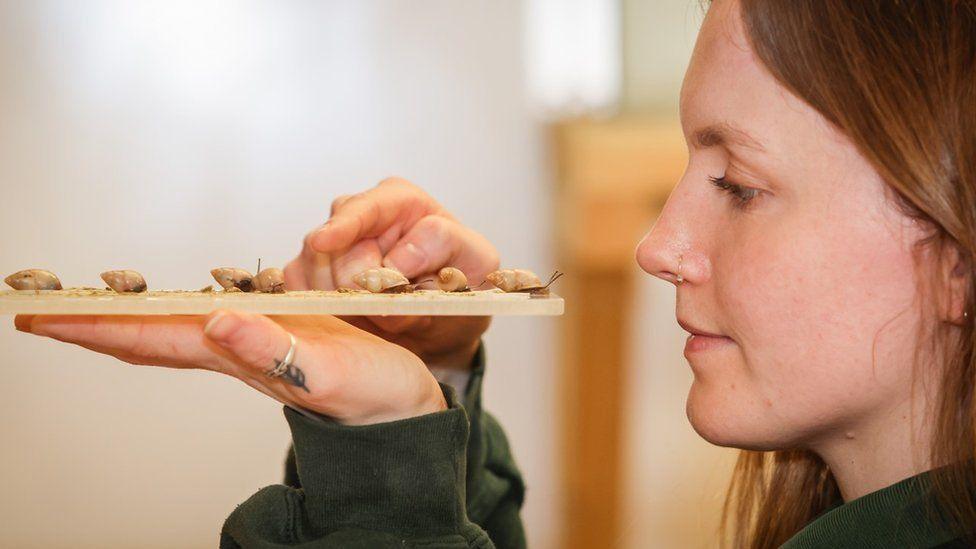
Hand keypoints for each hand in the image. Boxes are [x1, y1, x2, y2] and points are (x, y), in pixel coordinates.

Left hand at [14, 310, 446, 424]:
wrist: (404, 410)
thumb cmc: (375, 398)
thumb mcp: (330, 373)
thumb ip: (276, 351)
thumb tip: (215, 320)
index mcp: (238, 357)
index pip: (147, 339)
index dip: (92, 328)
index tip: (38, 315)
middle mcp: (234, 348)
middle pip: (147, 331)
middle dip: (94, 317)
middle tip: (40, 301)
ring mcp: (254, 339)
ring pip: (175, 322)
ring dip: (130, 309)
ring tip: (93, 296)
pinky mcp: (279, 328)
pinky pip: (213, 310)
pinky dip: (181, 302)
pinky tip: (179, 296)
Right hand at [283, 178, 498, 369]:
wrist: (443, 325)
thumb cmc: (461, 283)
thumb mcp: (475, 261)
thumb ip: (443, 246)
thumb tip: (396, 259)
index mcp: (398, 200)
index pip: (364, 207)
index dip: (345, 227)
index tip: (325, 242)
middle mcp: (358, 215)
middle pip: (332, 244)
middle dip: (354, 282)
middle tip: (385, 308)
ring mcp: (329, 245)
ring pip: (310, 269)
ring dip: (340, 300)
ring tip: (378, 316)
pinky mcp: (310, 275)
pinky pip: (296, 289)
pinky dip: (318, 308)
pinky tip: (350, 320)